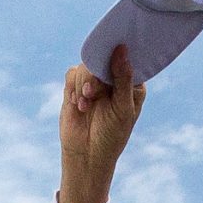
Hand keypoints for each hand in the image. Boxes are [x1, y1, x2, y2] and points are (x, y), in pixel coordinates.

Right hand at [58, 48, 145, 202]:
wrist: (86, 155)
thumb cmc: (112, 136)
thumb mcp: (122, 108)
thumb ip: (122, 79)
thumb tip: (122, 49)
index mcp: (131, 84)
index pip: (127, 59)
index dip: (120, 52)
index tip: (114, 48)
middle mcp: (112, 80)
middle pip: (103, 58)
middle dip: (96, 75)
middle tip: (92, 93)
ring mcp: (93, 83)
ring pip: (85, 65)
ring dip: (83, 83)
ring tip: (85, 104)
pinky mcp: (75, 88)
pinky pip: (72, 73)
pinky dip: (73, 87)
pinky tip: (77, 104)